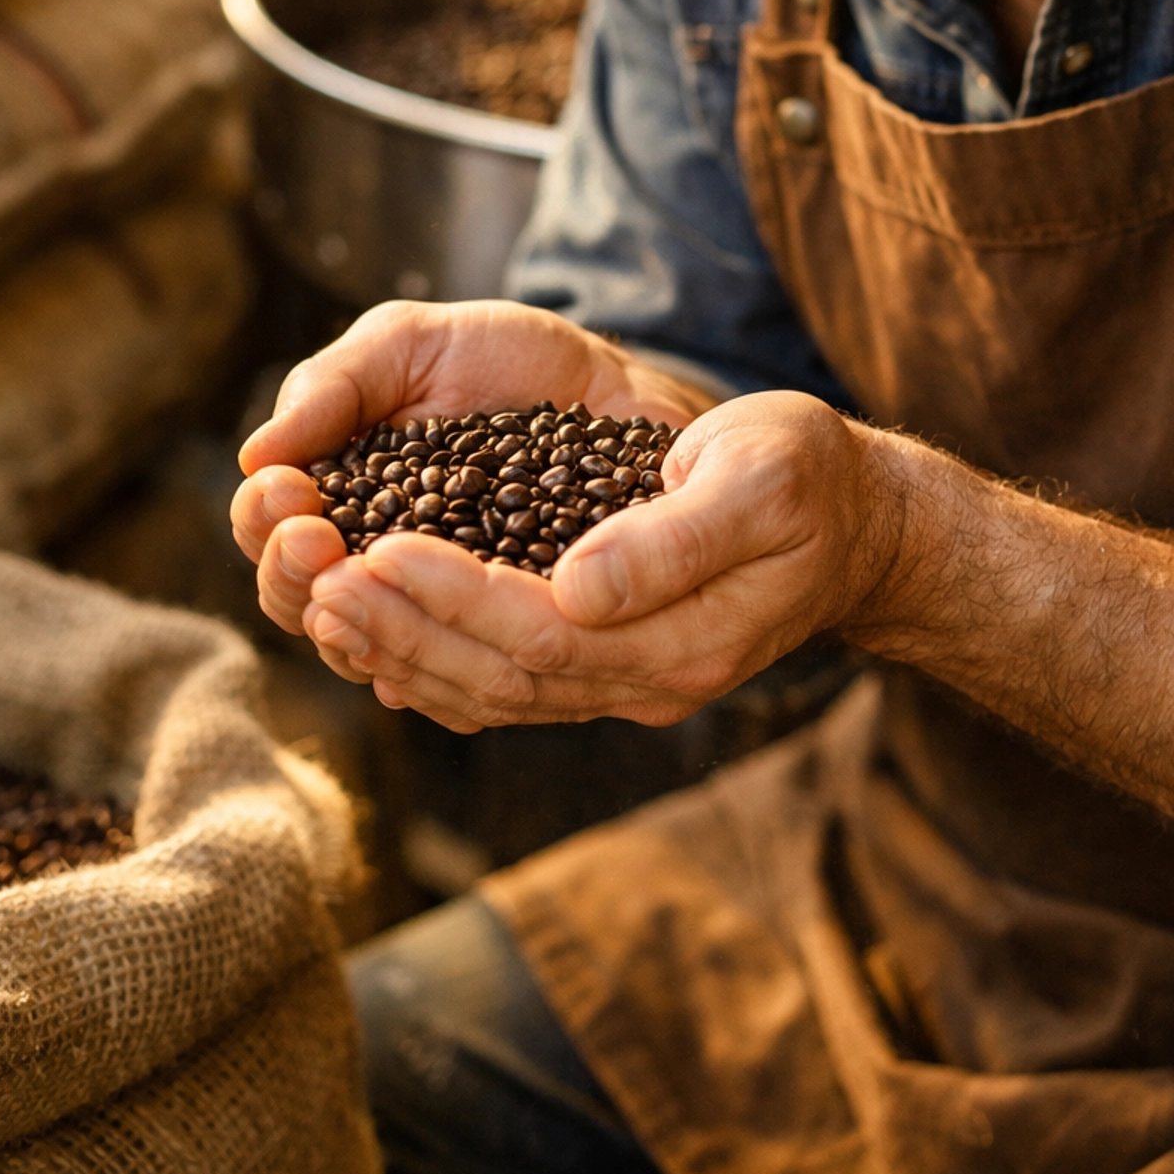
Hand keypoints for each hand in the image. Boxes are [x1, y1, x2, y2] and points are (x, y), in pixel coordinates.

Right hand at [230, 298, 709, 654]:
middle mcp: (380, 571)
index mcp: (339, 501)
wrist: (611, 383)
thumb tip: (254, 455)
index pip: (272, 537)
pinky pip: (465, 687)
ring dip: (359, 627)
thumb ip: (333, 385)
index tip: (290, 489)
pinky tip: (421, 665)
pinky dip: (439, 677)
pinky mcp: (512, 641)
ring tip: (368, 581)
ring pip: (376, 656)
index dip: (267, 523)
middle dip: (295, 578)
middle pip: (308, 606)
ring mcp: (443, 614)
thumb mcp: (408, 344)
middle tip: (315, 540)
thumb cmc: (498, 357)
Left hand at [298, 391, 905, 730]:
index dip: (455, 595)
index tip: (380, 546)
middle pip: (499, 677)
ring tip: (321, 600)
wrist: (855, 525)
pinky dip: (428, 662)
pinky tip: (373, 628)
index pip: (543, 634)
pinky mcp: (604, 665)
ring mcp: (624, 683)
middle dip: (402, 628)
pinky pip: (500, 686)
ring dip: (400, 650)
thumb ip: (674, 538)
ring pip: (488, 694)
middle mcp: (646, 681)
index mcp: (684, 640)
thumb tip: (578, 584)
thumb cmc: (809, 480)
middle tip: (317, 578)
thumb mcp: (762, 480)